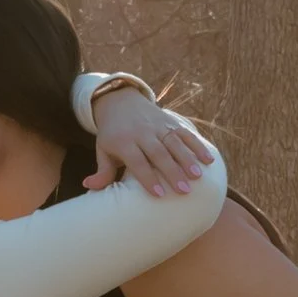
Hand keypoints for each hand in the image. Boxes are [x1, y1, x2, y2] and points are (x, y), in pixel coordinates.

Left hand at [84, 83, 216, 199]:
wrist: (120, 101)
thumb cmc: (112, 134)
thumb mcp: (103, 149)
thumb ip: (102, 171)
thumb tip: (89, 187)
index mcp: (124, 141)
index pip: (137, 161)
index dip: (147, 177)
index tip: (158, 194)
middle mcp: (142, 133)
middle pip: (159, 153)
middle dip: (172, 172)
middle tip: (184, 191)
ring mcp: (158, 126)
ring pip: (175, 143)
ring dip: (188, 160)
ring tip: (197, 177)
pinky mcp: (170, 121)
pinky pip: (186, 133)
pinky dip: (197, 145)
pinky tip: (208, 160)